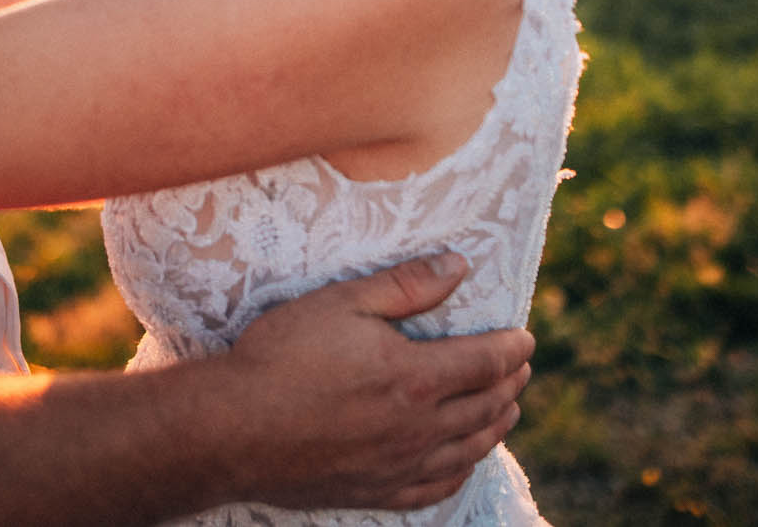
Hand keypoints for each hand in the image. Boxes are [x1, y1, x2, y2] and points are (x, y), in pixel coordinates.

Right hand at [221, 253, 534, 510]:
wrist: (232, 428)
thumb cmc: (281, 356)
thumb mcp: (341, 302)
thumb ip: (405, 285)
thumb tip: (458, 266)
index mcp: (415, 377)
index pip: (487, 362)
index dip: (512, 348)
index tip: (525, 337)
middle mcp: (418, 427)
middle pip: (486, 406)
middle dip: (510, 383)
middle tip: (520, 368)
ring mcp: (399, 465)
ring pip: (469, 449)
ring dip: (496, 425)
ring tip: (507, 409)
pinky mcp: (376, 491)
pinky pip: (437, 487)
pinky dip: (461, 470)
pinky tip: (464, 460)